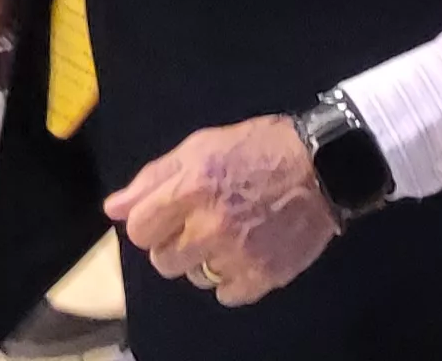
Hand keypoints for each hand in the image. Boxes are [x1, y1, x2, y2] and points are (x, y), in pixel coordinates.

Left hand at [106, 116, 340, 307]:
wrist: (328, 164)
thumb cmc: (261, 147)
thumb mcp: (203, 147)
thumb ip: (155, 178)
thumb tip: (113, 208)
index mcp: (190, 188)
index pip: (138, 230)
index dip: (151, 222)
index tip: (171, 214)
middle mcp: (209, 225)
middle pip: (163, 260)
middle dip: (177, 244)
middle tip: (204, 225)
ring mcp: (237, 254)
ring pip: (195, 278)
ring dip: (206, 261)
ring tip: (232, 236)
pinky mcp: (263, 275)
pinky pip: (228, 295)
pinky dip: (236, 279)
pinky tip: (250, 253)